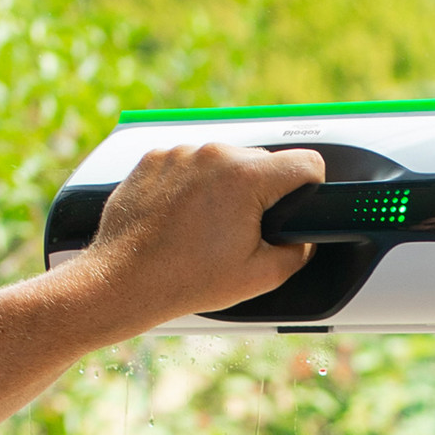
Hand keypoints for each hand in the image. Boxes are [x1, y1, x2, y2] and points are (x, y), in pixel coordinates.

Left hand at [74, 143, 324, 331]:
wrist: (124, 281)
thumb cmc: (185, 279)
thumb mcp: (260, 277)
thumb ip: (298, 252)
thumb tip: (304, 238)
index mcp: (245, 177)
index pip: (306, 162)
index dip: (310, 187)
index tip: (296, 204)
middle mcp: (213, 156)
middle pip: (261, 162)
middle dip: (260, 192)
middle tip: (241, 230)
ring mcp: (180, 154)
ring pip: (222, 162)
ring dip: (223, 187)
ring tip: (205, 227)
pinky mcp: (154, 158)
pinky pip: (187, 163)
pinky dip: (190, 185)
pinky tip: (181, 217)